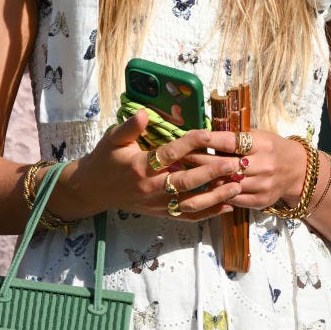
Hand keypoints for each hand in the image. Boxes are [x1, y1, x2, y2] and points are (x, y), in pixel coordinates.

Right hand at [74, 111, 244, 220]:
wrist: (93, 190)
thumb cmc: (105, 160)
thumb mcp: (112, 139)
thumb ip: (130, 127)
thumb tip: (145, 113)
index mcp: (139, 166)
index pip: (171, 153)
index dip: (192, 142)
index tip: (211, 134)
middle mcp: (150, 186)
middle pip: (187, 180)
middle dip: (213, 172)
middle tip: (235, 163)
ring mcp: (157, 203)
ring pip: (191, 203)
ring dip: (216, 196)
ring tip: (237, 186)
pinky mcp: (161, 213)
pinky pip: (188, 216)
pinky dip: (208, 213)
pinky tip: (226, 206)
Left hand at [158, 127, 305, 211]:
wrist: (296, 170)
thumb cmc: (270, 147)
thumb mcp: (257, 135)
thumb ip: (235, 136)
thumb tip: (204, 134)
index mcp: (262, 143)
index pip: (231, 142)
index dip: (210, 140)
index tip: (190, 137)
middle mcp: (264, 164)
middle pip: (225, 165)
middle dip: (199, 161)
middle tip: (179, 157)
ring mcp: (263, 184)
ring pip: (226, 184)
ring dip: (204, 181)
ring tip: (184, 176)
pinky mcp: (261, 200)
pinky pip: (233, 199)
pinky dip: (217, 195)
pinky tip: (201, 191)